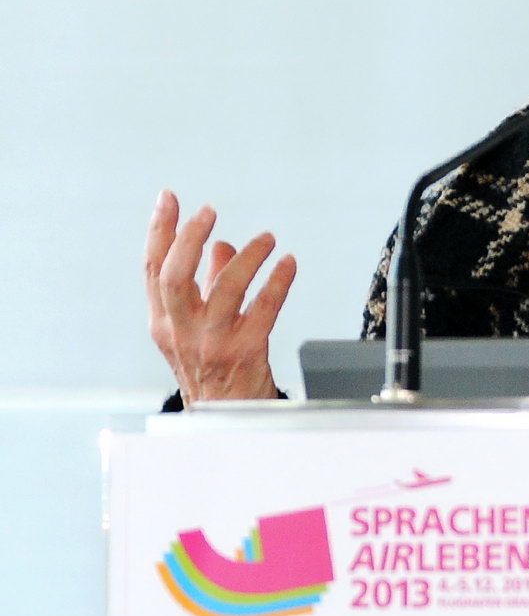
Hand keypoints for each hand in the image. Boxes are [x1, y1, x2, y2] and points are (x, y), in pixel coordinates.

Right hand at [146, 190, 294, 404]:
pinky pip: (265, 308)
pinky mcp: (245, 351)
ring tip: (267, 239)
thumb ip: (209, 283)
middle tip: (209, 211)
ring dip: (248, 257)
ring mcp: (212, 342)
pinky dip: (278, 281)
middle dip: (188, 238)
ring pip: (224, 289)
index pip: (153, 269)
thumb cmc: (213, 366)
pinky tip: (288, 263)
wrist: (228, 416)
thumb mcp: (199, 325)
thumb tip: (221, 245)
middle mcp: (181, 331)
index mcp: (164, 321)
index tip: (169, 199)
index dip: (160, 231)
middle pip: (174, 276)